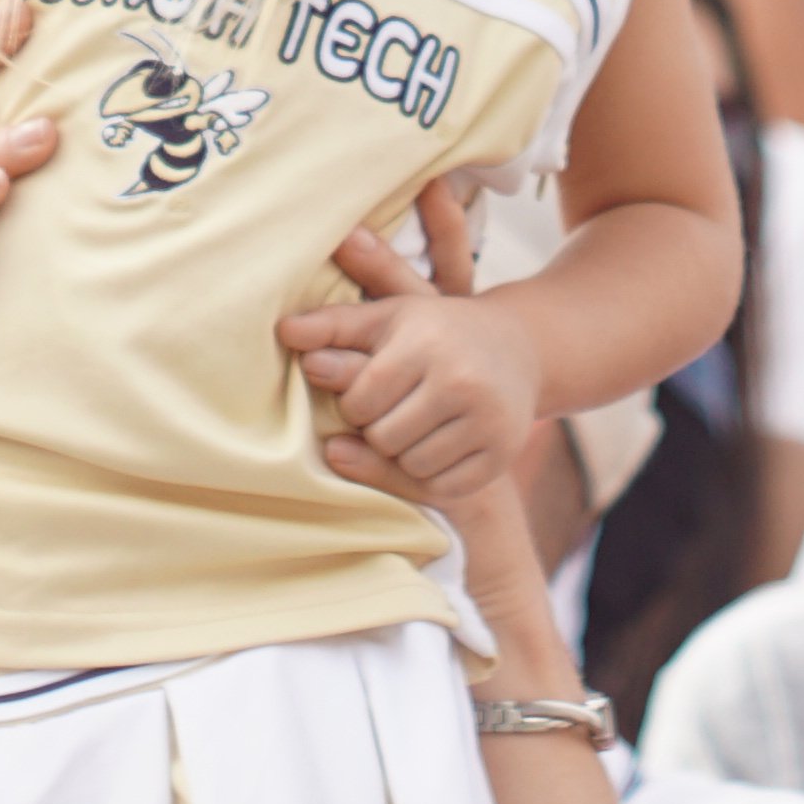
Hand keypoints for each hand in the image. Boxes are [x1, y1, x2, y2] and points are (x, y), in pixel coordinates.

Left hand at [280, 188, 548, 508]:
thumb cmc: (435, 331)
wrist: (520, 346)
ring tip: (415, 425)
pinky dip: (432, 473)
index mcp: (427, 342)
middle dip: (378, 429)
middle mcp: (462, 380)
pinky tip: (437, 444)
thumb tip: (283, 332)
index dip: (355, 403)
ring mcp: (488, 420)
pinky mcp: (503, 454)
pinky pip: (443, 486)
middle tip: (393, 410)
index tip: (369, 390)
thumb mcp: (388, 317)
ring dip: (402, 454)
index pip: (360, 401)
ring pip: (412, 465)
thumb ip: (333, 324)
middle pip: (384, 438)